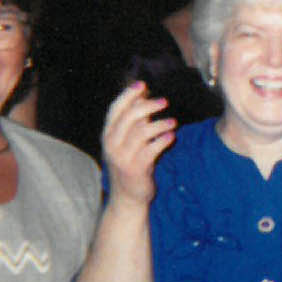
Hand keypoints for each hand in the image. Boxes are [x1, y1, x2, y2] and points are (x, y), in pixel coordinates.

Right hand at [102, 82, 175, 205]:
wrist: (127, 197)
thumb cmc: (130, 163)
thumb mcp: (127, 141)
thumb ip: (134, 120)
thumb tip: (142, 94)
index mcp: (108, 134)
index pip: (115, 109)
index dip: (128, 95)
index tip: (143, 85)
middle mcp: (111, 144)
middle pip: (129, 118)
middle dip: (147, 106)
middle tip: (165, 102)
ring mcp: (122, 157)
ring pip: (141, 133)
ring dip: (159, 124)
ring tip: (173, 122)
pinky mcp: (135, 169)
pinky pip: (150, 150)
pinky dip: (162, 141)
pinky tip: (172, 137)